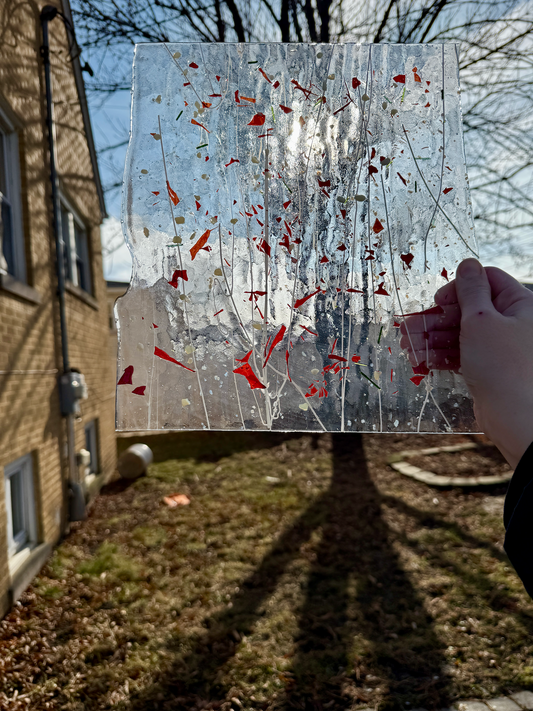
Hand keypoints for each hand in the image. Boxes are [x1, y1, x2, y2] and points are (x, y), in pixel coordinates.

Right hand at [400, 259, 532, 467]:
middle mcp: (513, 323)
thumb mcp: (481, 319)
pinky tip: (420, 360)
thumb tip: (468, 263)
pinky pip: (462, 354)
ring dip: (433, 337)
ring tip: (406, 345)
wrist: (517, 417)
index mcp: (521, 304)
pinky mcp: (489, 369)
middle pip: (469, 308)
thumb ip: (471, 289)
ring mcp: (500, 348)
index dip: (460, 287)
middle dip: (437, 317)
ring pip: (461, 333)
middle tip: (410, 327)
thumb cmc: (503, 365)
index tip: (439, 301)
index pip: (488, 280)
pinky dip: (442, 355)